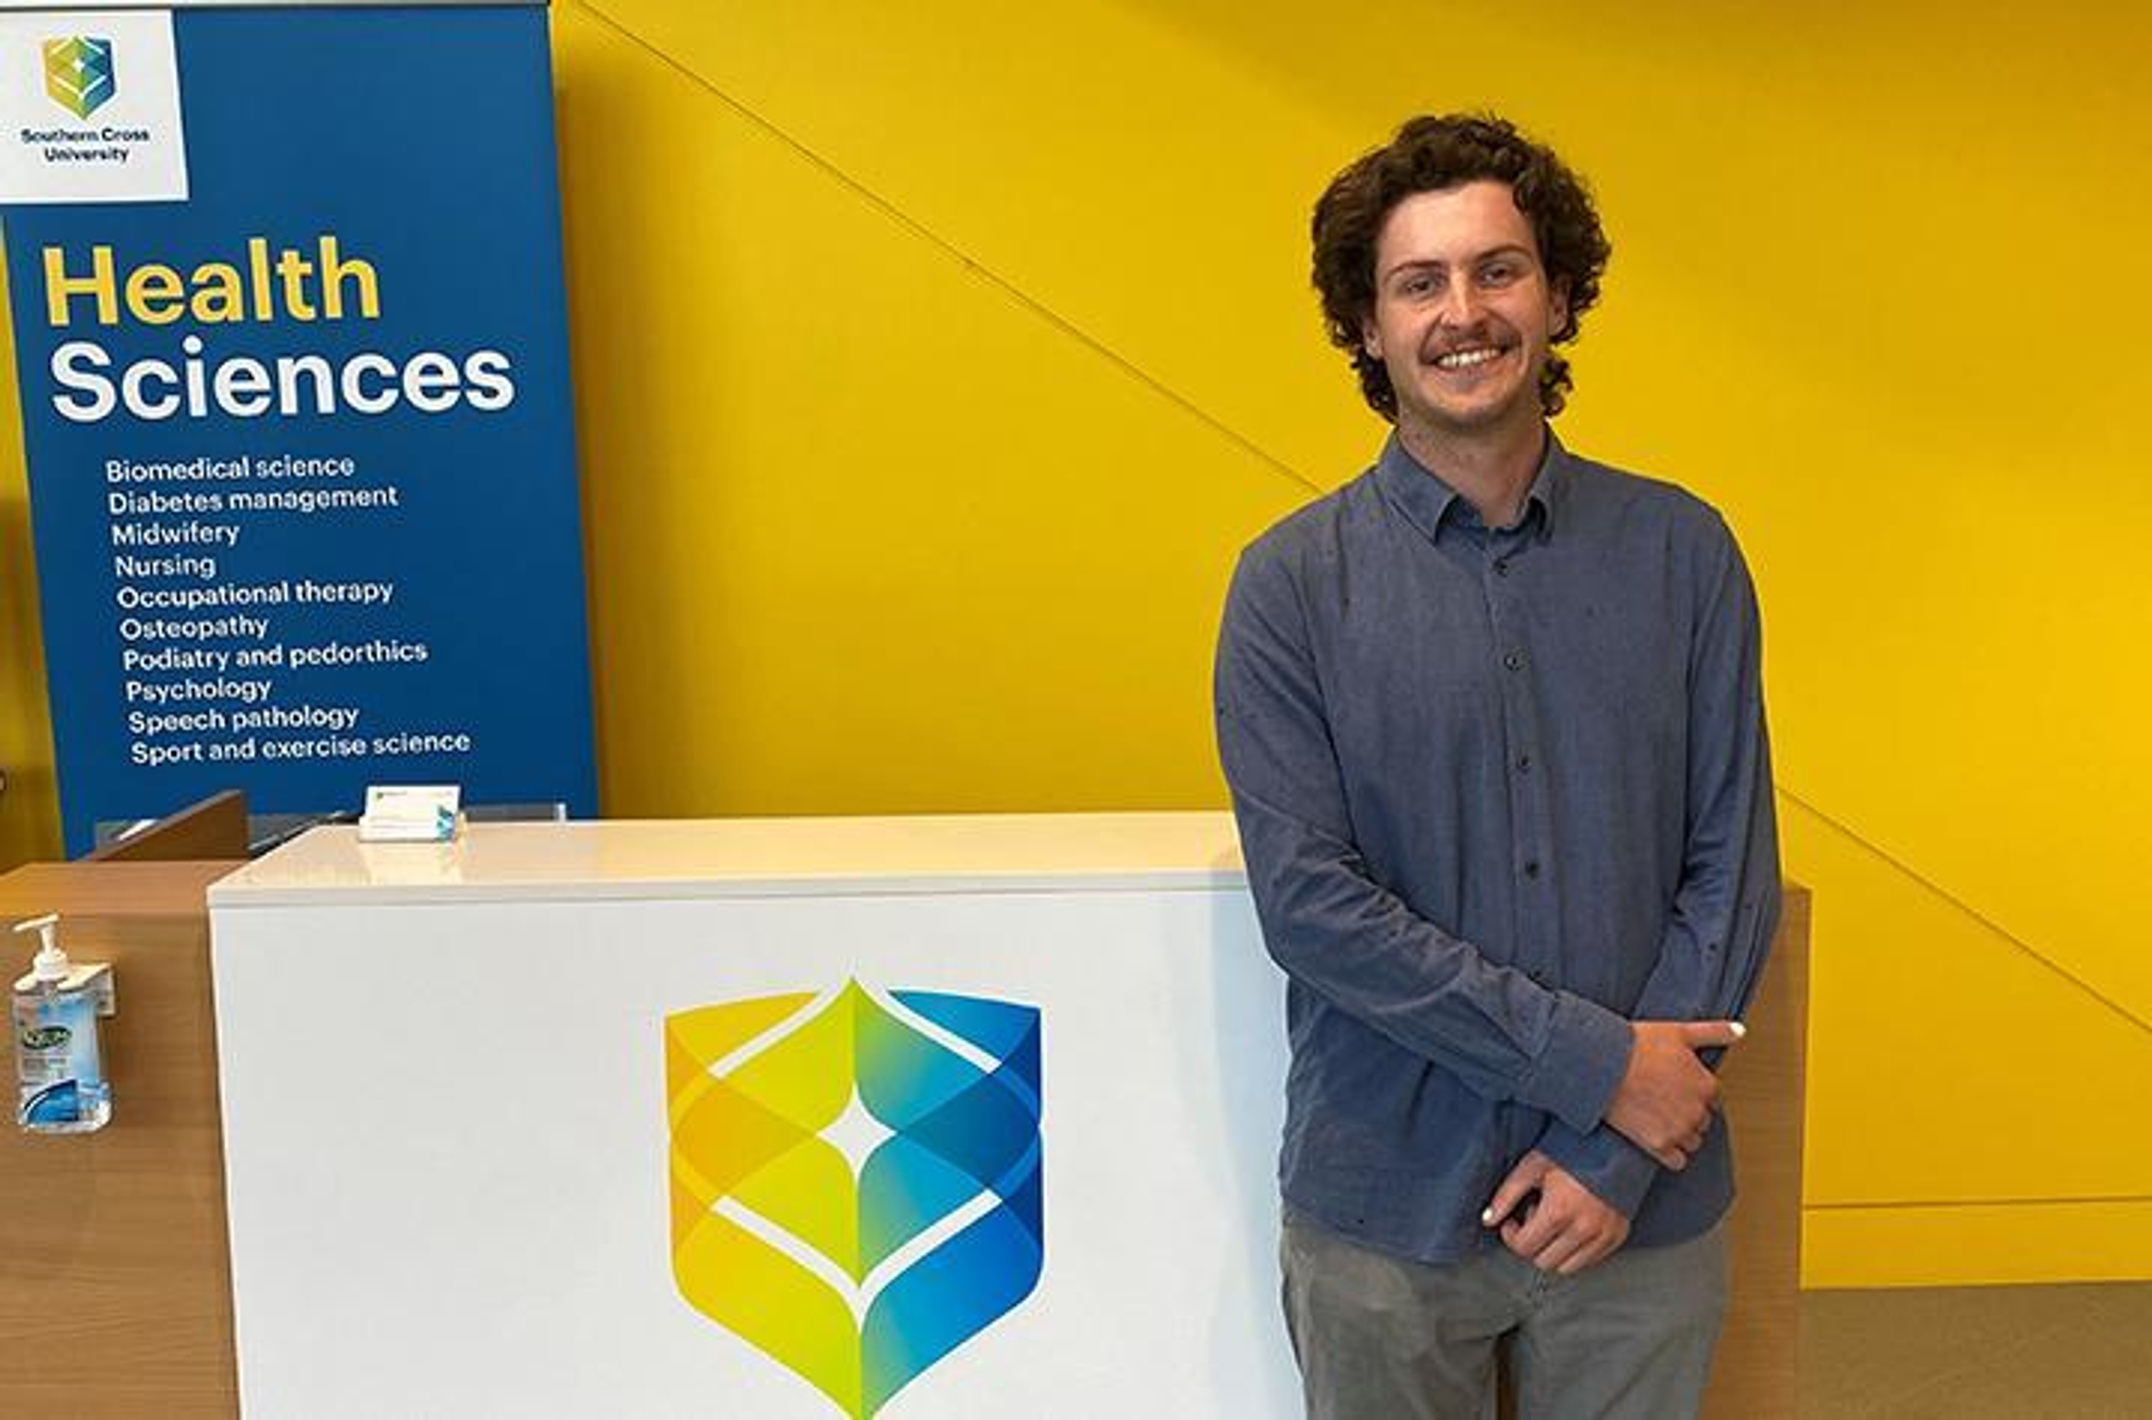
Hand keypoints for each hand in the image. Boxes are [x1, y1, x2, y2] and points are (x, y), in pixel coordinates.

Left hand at [1482, 1150, 1629, 1274]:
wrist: (1616, 1142)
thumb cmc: (1571, 1151)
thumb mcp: (1532, 1167)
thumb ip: (1506, 1196)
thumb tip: (1488, 1221)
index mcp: (1559, 1211)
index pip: (1524, 1247)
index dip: (1511, 1236)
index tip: (1512, 1221)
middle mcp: (1583, 1229)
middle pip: (1543, 1262)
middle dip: (1532, 1243)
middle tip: (1535, 1217)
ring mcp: (1603, 1235)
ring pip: (1566, 1268)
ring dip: (1553, 1250)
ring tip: (1556, 1221)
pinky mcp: (1618, 1237)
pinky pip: (1590, 1261)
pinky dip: (1576, 1251)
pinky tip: (1573, 1225)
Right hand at [1604, 1020, 1743, 1168]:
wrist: (1602, 1064)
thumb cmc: (1637, 1045)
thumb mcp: (1679, 1031)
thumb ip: (1714, 1032)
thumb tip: (1740, 1030)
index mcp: (1705, 1085)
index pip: (1713, 1098)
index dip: (1695, 1092)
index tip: (1677, 1086)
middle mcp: (1697, 1111)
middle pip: (1703, 1121)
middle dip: (1689, 1114)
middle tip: (1664, 1101)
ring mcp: (1678, 1130)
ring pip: (1692, 1142)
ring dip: (1681, 1134)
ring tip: (1658, 1119)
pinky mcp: (1658, 1145)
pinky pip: (1677, 1161)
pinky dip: (1670, 1154)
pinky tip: (1657, 1140)